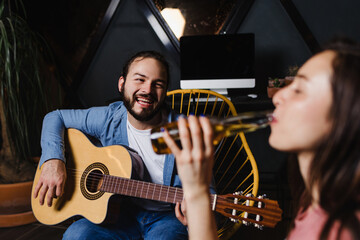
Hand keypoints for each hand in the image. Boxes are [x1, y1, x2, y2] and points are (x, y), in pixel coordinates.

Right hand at [33, 159, 65, 206]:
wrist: (54, 160)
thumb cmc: (60, 168)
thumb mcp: (64, 176)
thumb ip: (62, 185)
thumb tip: (61, 193)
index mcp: (59, 182)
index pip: (59, 193)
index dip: (59, 195)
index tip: (58, 195)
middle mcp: (52, 182)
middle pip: (50, 195)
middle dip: (50, 201)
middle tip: (50, 205)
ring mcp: (46, 181)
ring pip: (43, 193)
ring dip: (42, 199)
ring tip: (42, 204)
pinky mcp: (41, 179)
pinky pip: (37, 187)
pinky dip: (35, 192)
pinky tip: (35, 197)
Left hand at [164, 115, 217, 239]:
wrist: (198, 188)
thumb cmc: (203, 173)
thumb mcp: (210, 159)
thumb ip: (207, 147)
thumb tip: (205, 133)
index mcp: (209, 152)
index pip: (208, 133)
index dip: (205, 122)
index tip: (202, 117)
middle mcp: (200, 153)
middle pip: (196, 132)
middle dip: (193, 120)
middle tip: (190, 116)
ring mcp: (189, 156)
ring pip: (185, 136)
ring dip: (182, 125)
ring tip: (181, 119)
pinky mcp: (180, 160)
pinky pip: (173, 146)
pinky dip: (168, 137)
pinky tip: (165, 130)